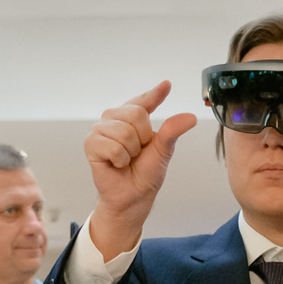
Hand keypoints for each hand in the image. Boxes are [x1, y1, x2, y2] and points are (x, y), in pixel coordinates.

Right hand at [83, 80, 196, 258]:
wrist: (132, 197)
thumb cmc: (145, 174)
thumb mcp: (163, 150)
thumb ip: (172, 131)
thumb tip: (191, 118)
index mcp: (131, 117)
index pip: (143, 101)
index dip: (155, 93)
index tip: (167, 85)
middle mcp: (114, 118)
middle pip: (136, 114)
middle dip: (143, 139)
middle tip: (137, 153)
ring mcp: (100, 130)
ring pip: (125, 132)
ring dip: (131, 153)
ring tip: (126, 160)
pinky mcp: (91, 144)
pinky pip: (113, 147)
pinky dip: (120, 160)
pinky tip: (116, 164)